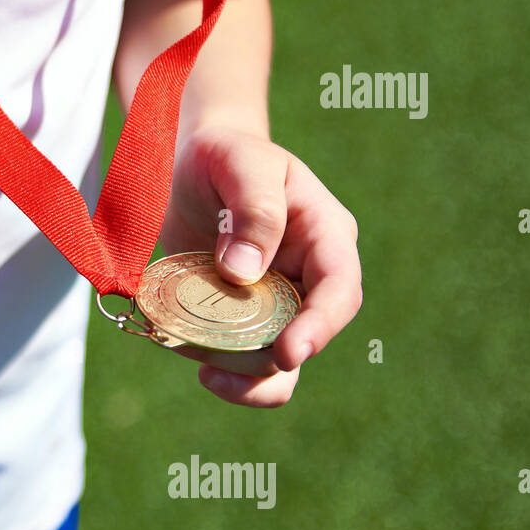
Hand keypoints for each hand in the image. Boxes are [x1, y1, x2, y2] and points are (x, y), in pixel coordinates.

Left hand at [158, 125, 361, 406]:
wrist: (190, 164)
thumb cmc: (224, 153)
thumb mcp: (241, 162)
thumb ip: (254, 210)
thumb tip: (244, 273)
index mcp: (324, 237)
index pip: (339, 289)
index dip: (320, 326)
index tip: (290, 352)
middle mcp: (306, 277)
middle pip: (307, 337)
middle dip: (268, 360)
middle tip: (218, 364)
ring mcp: (274, 303)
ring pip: (278, 362)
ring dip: (244, 376)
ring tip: (205, 371)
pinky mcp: (240, 317)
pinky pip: (242, 359)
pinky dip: (221, 369)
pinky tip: (194, 360)